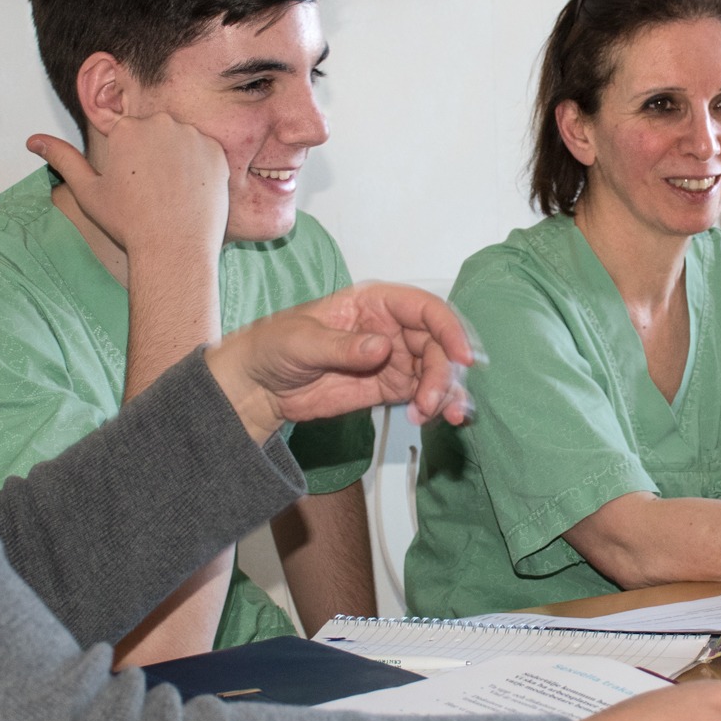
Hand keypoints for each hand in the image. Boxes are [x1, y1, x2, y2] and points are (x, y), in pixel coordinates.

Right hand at [27, 110, 229, 257]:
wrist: (174, 248)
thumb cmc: (129, 223)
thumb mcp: (87, 191)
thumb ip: (62, 158)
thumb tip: (33, 140)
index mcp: (126, 128)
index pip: (126, 135)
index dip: (129, 163)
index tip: (134, 186)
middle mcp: (160, 123)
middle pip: (154, 133)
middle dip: (152, 157)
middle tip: (152, 192)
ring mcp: (191, 135)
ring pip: (180, 141)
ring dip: (177, 160)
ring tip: (172, 194)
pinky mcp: (216, 151)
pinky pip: (205, 153)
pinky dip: (200, 170)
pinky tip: (191, 193)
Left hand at [204, 282, 477, 442]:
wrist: (259, 386)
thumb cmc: (275, 345)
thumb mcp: (303, 342)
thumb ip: (343, 346)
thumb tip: (383, 348)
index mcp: (375, 302)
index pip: (424, 308)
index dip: (448, 328)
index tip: (461, 357)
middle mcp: (392, 327)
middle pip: (437, 344)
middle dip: (443, 373)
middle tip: (432, 402)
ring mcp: (394, 359)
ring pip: (435, 371)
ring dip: (444, 393)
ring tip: (433, 416)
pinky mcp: (389, 387)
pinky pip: (421, 394)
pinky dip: (432, 407)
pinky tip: (425, 419)